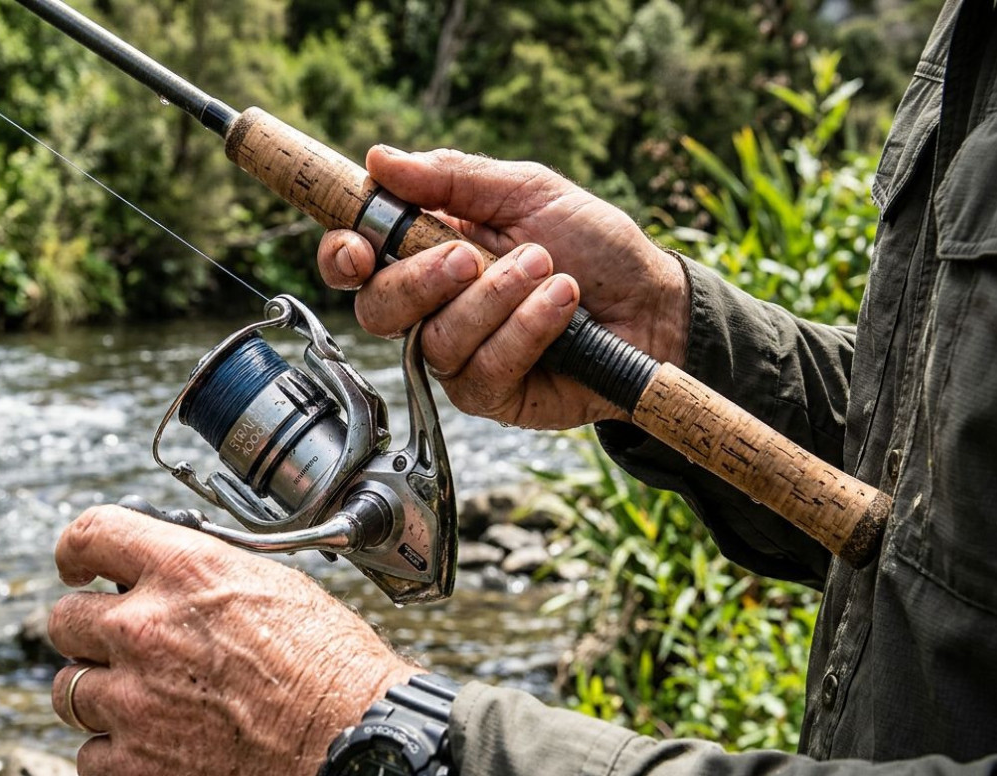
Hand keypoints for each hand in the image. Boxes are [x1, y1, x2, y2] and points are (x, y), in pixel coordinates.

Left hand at [49, 506, 421, 775]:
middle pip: (65, 621)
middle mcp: (146, 629)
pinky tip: (157, 744)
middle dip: (88, 632)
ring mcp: (133, 700)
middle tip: (119, 647)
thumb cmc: (328, 664)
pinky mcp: (134, 767)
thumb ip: (200, 573)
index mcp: (183, 572)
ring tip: (148, 701)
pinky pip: (89, 754)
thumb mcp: (269, 582)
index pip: (91, 536)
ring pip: (68, 690)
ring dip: (100, 693)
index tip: (76, 567)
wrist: (351, 739)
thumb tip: (163, 573)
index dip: (74, 552)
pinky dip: (116, 753)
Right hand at [318, 147, 689, 429]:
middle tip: (471, 256)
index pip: (356, 261)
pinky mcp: (491, 394)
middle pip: (378, 308)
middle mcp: (433, 306)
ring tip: (548, 271)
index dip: (342, 256)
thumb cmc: (593, 246)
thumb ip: (452, 177)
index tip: (360, 247)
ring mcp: (459, 355)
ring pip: (436, 338)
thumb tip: (379, 159)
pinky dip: (526, 330)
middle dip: (422, 280)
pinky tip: (561, 306)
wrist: (654, 304)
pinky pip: (482, 369)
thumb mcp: (527, 191)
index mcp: (427, 251)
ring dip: (496, 299)